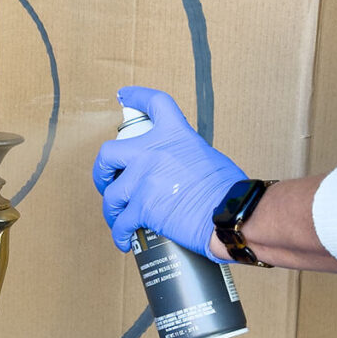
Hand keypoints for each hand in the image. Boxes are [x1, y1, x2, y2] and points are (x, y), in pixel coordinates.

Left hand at [92, 86, 246, 259]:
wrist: (234, 214)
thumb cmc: (230, 191)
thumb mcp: (207, 157)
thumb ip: (183, 155)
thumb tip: (174, 169)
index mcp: (175, 135)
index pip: (154, 104)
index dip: (136, 97)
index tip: (124, 96)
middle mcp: (153, 152)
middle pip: (108, 153)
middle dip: (102, 171)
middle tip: (107, 182)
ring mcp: (145, 179)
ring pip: (110, 195)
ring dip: (111, 210)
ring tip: (118, 219)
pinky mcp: (143, 208)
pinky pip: (121, 222)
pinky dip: (120, 234)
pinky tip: (124, 241)